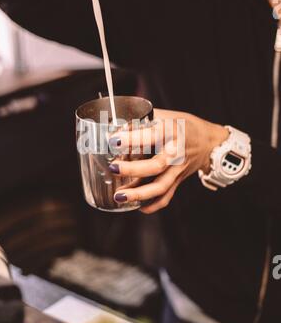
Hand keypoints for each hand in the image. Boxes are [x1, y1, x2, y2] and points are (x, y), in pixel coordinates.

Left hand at [108, 109, 228, 213]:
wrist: (208, 142)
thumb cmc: (183, 126)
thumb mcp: (166, 116)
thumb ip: (142, 120)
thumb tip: (115, 125)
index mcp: (172, 131)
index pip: (152, 135)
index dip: (133, 138)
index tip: (114, 140)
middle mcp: (176, 152)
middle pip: (156, 166)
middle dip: (133, 169)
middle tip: (114, 168)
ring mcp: (178, 169)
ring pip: (161, 186)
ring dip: (139, 194)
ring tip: (119, 196)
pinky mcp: (178, 180)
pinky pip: (167, 196)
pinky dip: (153, 205)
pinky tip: (138, 207)